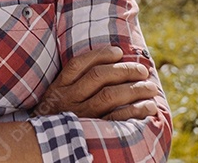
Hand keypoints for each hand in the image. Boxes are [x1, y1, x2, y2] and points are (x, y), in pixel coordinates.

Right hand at [34, 46, 159, 121]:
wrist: (46, 147)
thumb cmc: (57, 119)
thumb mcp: (55, 99)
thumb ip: (73, 84)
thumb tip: (108, 63)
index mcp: (58, 88)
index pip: (78, 64)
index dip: (100, 54)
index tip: (119, 51)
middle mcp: (67, 100)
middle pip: (98, 77)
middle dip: (124, 70)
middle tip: (143, 70)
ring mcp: (80, 117)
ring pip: (109, 96)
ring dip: (134, 89)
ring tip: (151, 88)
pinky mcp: (92, 133)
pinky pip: (117, 118)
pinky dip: (135, 111)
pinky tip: (149, 107)